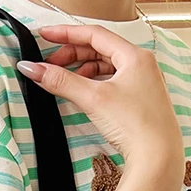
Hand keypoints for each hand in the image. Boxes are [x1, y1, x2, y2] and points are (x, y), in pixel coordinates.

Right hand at [17, 24, 183, 173]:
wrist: (157, 156)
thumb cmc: (136, 124)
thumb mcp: (94, 98)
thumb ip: (61, 81)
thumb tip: (33, 69)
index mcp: (135, 56)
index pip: (95, 34)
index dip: (66, 34)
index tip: (45, 35)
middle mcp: (141, 65)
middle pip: (99, 50)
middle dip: (71, 54)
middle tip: (49, 64)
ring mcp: (141, 83)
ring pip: (105, 66)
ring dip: (81, 69)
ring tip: (62, 79)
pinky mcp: (137, 101)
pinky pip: (111, 82)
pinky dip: (92, 83)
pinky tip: (82, 92)